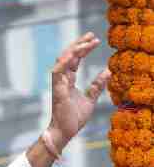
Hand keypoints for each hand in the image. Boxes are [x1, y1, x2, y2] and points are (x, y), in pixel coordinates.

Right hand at [46, 33, 110, 150]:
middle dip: (78, 44)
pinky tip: (74, 54)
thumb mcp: (90, 99)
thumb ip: (97, 85)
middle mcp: (62, 80)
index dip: (83, 49)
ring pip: (63, 61)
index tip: (94, 40)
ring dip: (74, 50)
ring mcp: (58, 84)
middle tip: (91, 35)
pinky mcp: (57, 90)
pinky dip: (64, 62)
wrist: (66, 131)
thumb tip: (108, 72)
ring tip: (87, 42)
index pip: (74, 61)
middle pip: (68, 56)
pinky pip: (58, 72)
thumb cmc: (74, 118)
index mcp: (68, 81)